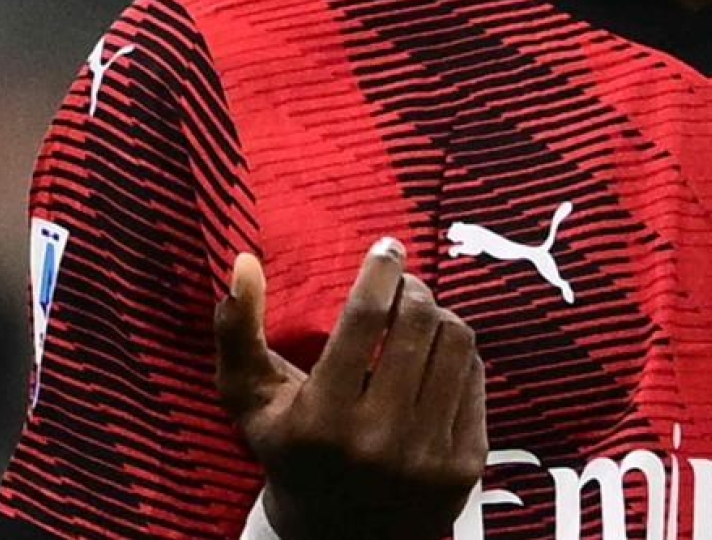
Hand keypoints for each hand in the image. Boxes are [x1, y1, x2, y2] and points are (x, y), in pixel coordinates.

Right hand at [214, 238, 487, 539]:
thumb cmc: (292, 454)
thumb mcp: (251, 402)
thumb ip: (236, 332)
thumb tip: (243, 261)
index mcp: (321, 420)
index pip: (365, 317)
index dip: (381, 270)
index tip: (387, 246)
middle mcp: (377, 440)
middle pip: (418, 322)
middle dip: (413, 288)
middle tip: (403, 283)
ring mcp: (427, 456)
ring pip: (456, 344)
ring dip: (440, 316)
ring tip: (421, 317)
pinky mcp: (465, 466)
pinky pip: (475, 379)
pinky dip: (459, 356)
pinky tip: (436, 359)